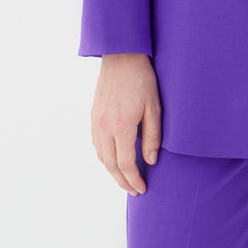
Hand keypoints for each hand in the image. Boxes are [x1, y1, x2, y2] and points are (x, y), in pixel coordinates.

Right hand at [91, 53, 161, 194]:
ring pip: (101, 157)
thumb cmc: (142, 80)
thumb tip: (151, 160)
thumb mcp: (154, 107)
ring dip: (112, 172)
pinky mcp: (93, 116)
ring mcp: (96, 122)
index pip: (125, 164)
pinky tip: (113, 159)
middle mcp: (104, 128)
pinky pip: (96, 144)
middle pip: (111, 165)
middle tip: (134, 190)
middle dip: (123, 181)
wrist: (121, 57)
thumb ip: (152, 136)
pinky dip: (104, 157)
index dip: (134, 180)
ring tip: (125, 179)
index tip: (142, 189)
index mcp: (121, 127)